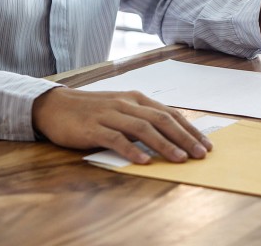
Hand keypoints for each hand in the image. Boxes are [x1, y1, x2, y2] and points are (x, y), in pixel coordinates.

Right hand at [32, 87, 212, 163]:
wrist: (55, 105)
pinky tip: (144, 161)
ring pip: (143, 129)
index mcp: (138, 99)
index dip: (190, 129)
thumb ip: (143, 119)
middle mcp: (127, 104)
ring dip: (164, 145)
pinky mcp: (93, 128)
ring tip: (180, 159)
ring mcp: (110, 115)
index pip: (170, 114)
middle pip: (162, 120)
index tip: (205, 144)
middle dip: (185, 138)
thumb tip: (171, 136)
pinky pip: (116, 139)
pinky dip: (132, 150)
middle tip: (200, 154)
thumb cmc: (94, 111)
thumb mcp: (122, 109)